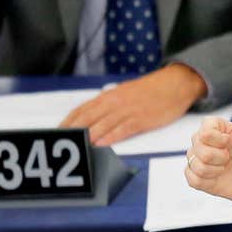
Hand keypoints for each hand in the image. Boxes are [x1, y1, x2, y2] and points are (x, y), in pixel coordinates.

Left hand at [61, 63, 207, 146]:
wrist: (175, 83)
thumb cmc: (152, 91)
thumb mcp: (126, 94)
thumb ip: (111, 105)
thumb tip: (97, 118)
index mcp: (109, 96)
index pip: (82, 110)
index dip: (68, 122)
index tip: (57, 132)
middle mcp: (114, 102)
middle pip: (88, 117)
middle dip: (73, 131)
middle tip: (60, 142)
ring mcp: (128, 110)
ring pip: (102, 124)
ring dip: (89, 136)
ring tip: (77, 147)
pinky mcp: (141, 119)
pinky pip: (122, 129)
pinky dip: (110, 136)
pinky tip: (101, 144)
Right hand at [187, 77, 231, 231]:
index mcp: (212, 127)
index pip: (204, 129)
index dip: (218, 139)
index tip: (230, 143)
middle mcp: (201, 141)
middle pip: (197, 146)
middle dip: (218, 156)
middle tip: (230, 158)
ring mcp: (196, 158)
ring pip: (194, 163)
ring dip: (215, 169)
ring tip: (225, 169)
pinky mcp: (195, 176)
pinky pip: (191, 177)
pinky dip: (207, 180)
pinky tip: (217, 179)